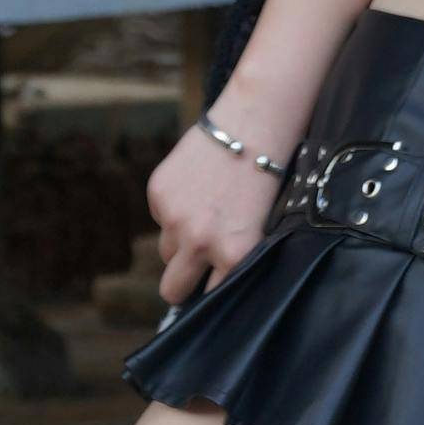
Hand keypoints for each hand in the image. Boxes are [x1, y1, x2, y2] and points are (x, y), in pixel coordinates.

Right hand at [148, 118, 288, 307]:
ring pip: (166, 251)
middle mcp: (201, 242)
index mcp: (233, 255)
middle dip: (181, 285)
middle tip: (191, 271)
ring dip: (179, 240)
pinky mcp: (158, 194)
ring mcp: (175, 218)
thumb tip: (208, 282)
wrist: (252, 126)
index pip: (211, 297)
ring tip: (205, 213)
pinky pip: (159, 217)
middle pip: (172, 290)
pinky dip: (172, 208)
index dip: (209, 293)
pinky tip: (196, 187)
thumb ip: (232, 257)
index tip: (209, 290)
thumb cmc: (265, 178)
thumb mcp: (258, 229)